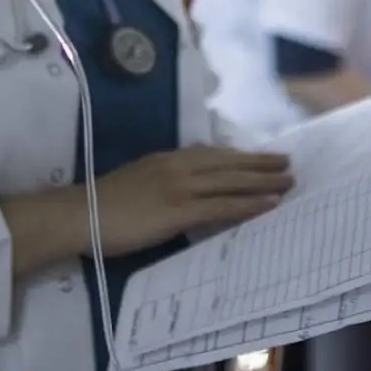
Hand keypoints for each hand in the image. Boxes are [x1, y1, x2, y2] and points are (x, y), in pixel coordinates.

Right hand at [91, 145, 293, 256]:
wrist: (82, 215)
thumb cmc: (102, 206)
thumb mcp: (137, 181)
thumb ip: (162, 180)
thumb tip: (184, 189)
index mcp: (167, 160)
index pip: (212, 155)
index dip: (239, 157)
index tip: (260, 157)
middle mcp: (178, 167)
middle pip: (229, 164)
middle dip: (260, 165)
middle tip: (287, 164)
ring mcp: (181, 187)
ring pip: (232, 182)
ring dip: (264, 182)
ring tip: (288, 182)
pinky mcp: (181, 210)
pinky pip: (223, 206)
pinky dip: (250, 204)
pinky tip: (269, 204)